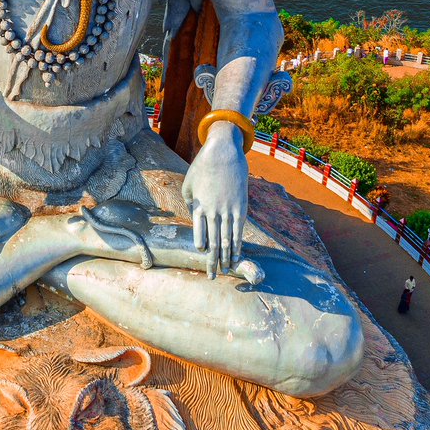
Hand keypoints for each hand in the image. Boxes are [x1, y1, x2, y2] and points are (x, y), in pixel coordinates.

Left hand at [182, 122, 247, 277]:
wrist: (223, 152)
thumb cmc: (202, 167)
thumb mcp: (189, 184)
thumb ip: (190, 202)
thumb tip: (194, 215)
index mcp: (198, 207)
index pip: (200, 235)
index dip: (201, 248)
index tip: (203, 257)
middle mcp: (213, 212)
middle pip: (213, 243)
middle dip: (212, 262)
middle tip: (211, 277)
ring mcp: (228, 210)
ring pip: (227, 240)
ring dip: (226, 257)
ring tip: (225, 270)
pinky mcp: (240, 207)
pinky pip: (238, 231)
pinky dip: (237, 245)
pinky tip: (236, 256)